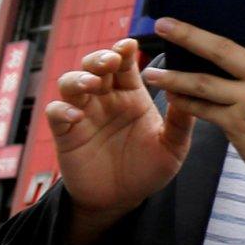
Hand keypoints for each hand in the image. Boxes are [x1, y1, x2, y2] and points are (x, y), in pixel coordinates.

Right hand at [46, 35, 191, 241]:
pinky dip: (62, 109)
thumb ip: (180, 121)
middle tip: (111, 60)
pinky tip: (75, 115)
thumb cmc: (148, 169)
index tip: (130, 44)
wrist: (122, 200)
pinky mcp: (66, 132)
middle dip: (100, 58)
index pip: (125, 64)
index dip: (124, 51)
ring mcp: (84, 113)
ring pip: (71, 82)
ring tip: (92, 84)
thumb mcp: (172, 147)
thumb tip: (189, 92)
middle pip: (95, 65)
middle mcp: (105, 99)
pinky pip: (56, 112)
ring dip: (79, 78)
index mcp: (131, 95)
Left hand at [144, 0, 244, 227]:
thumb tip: (238, 55)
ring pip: (202, 82)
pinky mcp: (239, 125)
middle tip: (163, 24)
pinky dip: (185, 102)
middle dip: (188, 35)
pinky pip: (203, 109)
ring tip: (152, 71)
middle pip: (222, 49)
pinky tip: (171, 98)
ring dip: (173, 76)